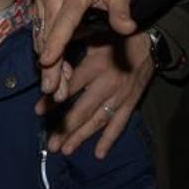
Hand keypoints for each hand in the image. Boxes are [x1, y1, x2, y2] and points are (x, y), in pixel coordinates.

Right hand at [34, 0, 135, 84]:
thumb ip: (122, 11)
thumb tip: (129, 29)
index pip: (64, 20)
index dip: (55, 42)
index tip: (47, 61)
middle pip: (49, 36)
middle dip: (50, 66)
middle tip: (53, 92)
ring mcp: (43, 2)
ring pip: (41, 40)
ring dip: (48, 65)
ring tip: (57, 89)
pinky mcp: (38, 8)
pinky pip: (39, 35)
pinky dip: (47, 53)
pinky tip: (57, 72)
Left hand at [36, 32, 154, 157]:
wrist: (151, 41)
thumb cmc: (117, 36)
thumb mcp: (93, 35)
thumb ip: (73, 47)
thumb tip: (49, 57)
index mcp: (95, 66)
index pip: (70, 88)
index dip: (52, 101)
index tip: (38, 112)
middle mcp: (107, 84)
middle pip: (82, 110)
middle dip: (65, 128)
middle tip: (51, 144)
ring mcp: (120, 96)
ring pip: (98, 120)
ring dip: (82, 136)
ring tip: (66, 150)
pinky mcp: (131, 102)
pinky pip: (120, 123)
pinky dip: (109, 139)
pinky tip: (99, 154)